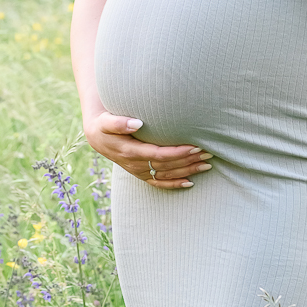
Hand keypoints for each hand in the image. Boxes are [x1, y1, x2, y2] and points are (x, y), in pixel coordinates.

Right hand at [83, 112, 212, 189]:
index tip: (194, 146)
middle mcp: (135, 165)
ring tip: (207, 164)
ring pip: (167, 175)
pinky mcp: (141, 174)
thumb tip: (137, 123)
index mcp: (129, 151)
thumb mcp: (106, 121)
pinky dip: (175, 184)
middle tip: (208, 152)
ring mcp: (139, 171)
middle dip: (189, 160)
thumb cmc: (104, 124)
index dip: (177, 152)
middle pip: (167, 166)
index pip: (158, 154)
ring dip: (188, 171)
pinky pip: (159, 183)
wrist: (97, 137)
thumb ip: (119, 122)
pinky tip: (190, 182)